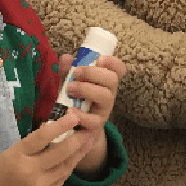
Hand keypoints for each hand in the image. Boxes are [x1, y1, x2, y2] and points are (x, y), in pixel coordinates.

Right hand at [0, 113, 92, 185]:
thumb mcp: (9, 154)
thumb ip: (31, 145)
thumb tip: (53, 130)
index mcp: (17, 156)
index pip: (42, 137)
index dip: (61, 125)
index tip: (74, 116)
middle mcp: (30, 172)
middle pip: (60, 153)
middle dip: (78, 140)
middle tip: (90, 128)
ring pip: (65, 167)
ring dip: (79, 154)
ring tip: (88, 141)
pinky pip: (61, 180)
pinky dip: (68, 168)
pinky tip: (75, 159)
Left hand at [58, 53, 126, 176]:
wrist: (75, 127)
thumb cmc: (75, 99)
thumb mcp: (71, 82)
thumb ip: (68, 70)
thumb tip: (66, 58)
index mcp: (105, 81)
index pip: (119, 69)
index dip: (113, 62)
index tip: (99, 59)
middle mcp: (109, 93)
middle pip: (112, 79)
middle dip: (93, 73)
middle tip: (76, 73)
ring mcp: (104, 109)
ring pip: (106, 96)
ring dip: (87, 89)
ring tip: (70, 88)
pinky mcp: (97, 125)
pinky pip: (94, 120)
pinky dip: (81, 114)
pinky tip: (70, 110)